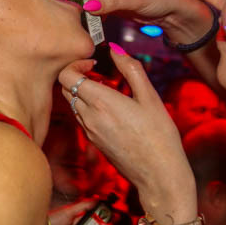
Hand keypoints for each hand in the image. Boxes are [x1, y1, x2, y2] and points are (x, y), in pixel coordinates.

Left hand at [58, 52, 195, 215]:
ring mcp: (89, 131)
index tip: (93, 63)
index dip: (75, 64)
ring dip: (82, 92)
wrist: (158, 174)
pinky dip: (88, 108)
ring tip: (107, 91)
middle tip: (99, 74)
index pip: (66, 76)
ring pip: (72, 104)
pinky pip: (81, 118)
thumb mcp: (150, 97)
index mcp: (102, 102)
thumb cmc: (159, 136)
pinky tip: (110, 109)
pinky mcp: (93, 142)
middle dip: (77, 76)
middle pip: (65, 89)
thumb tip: (115, 50)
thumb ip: (131, 69)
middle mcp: (89, 117)